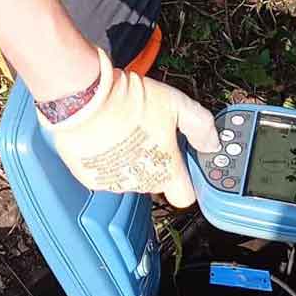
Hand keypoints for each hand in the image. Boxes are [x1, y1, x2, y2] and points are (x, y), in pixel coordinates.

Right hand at [40, 49, 219, 205]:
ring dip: (131, 162)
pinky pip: (105, 174)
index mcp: (166, 171)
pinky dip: (107, 161)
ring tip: (125, 134)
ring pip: (130, 178)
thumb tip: (211, 142)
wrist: (84, 99)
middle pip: (156, 183)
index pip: (185, 196)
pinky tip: (106, 139)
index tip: (183, 166)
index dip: (187, 181)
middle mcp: (141, 183)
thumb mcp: (176, 103)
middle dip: (156, 163)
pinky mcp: (90, 179)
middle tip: (150, 136)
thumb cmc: (127, 101)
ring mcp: (115, 183)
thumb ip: (200, 125)